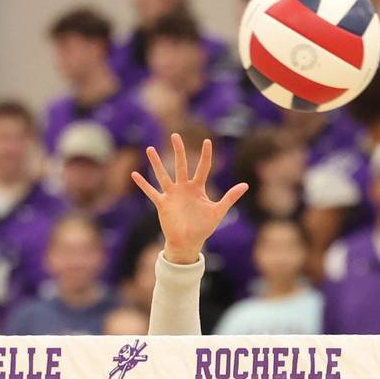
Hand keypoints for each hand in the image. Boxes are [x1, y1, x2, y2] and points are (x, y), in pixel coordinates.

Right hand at [131, 134, 247, 263]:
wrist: (188, 242)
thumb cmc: (203, 228)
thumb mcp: (218, 211)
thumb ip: (230, 197)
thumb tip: (245, 185)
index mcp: (198, 188)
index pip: (203, 168)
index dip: (206, 155)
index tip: (207, 141)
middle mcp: (184, 188)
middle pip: (181, 165)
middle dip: (179, 151)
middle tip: (175, 135)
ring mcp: (172, 195)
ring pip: (163, 175)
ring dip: (156, 163)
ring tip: (150, 149)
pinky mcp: (162, 203)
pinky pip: (151, 192)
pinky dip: (143, 184)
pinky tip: (134, 174)